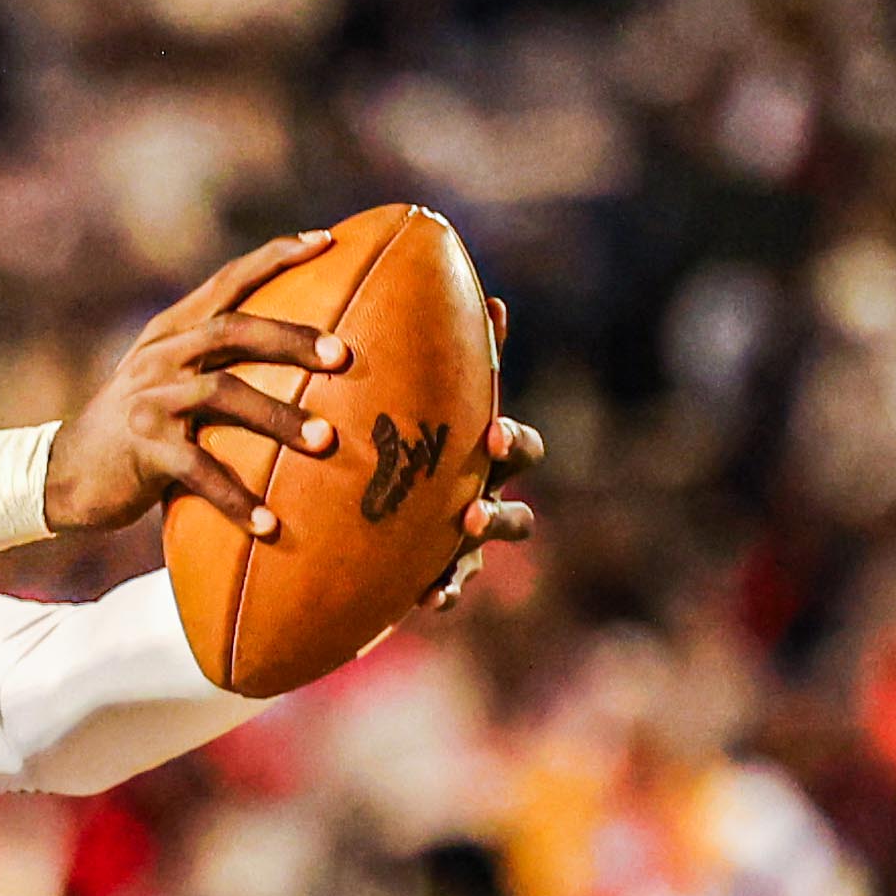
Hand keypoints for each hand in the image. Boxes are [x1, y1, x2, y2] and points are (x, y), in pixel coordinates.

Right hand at [43, 232, 352, 540]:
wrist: (61, 475)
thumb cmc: (132, 433)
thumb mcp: (164, 382)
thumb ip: (210, 363)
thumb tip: (294, 362)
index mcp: (169, 333)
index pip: (227, 282)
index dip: (275, 256)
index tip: (326, 240)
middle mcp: (159, 357)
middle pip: (232, 329)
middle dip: (292, 338)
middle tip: (343, 355)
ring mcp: (148, 401)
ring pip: (223, 394)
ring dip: (279, 418)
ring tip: (326, 442)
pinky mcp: (142, 450)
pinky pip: (200, 471)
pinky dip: (237, 499)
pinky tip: (270, 525)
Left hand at [424, 301, 537, 613]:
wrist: (377, 495)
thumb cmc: (409, 432)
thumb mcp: (420, 394)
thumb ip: (451, 356)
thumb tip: (486, 296)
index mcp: (486, 459)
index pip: (519, 450)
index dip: (513, 444)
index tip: (491, 436)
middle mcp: (487, 500)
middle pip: (517, 514)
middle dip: (500, 513)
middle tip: (472, 511)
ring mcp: (468, 545)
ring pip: (484, 557)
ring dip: (471, 557)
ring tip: (448, 556)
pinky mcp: (440, 576)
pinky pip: (449, 589)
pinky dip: (443, 593)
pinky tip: (426, 599)